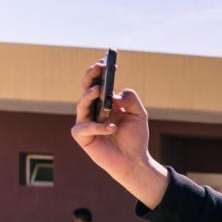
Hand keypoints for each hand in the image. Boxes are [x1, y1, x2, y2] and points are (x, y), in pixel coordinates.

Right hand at [71, 62, 168, 207]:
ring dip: (89, 96)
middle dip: (91, 76)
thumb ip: (131, 100)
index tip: (106, 61)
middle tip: (98, 67)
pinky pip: (84, 128)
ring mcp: (86, 122)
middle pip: (86, 89)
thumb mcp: (139, 115)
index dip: (100, 71)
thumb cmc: (135, 138)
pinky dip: (97, 126)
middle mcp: (93, 110)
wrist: (134, 161)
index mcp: (104, 103)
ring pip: (81, 105)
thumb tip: (116, 93)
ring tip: (99, 91)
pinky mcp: (83, 137)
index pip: (98, 83)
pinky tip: (111, 127)